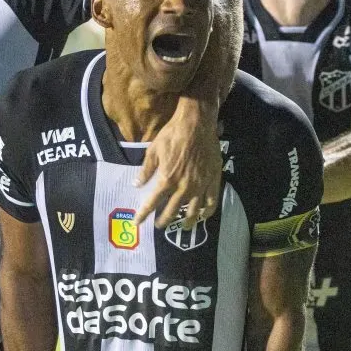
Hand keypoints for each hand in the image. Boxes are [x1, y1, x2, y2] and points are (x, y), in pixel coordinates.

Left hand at [134, 99, 221, 229]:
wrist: (196, 124)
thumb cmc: (172, 135)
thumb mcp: (153, 151)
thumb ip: (146, 170)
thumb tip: (137, 184)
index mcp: (167, 179)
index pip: (152, 203)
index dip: (143, 214)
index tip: (137, 222)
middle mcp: (183, 187)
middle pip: (172, 211)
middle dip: (164, 220)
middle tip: (159, 225)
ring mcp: (200, 185)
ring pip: (193, 211)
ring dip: (187, 221)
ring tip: (184, 226)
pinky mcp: (213, 180)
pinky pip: (211, 201)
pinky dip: (207, 211)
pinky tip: (203, 215)